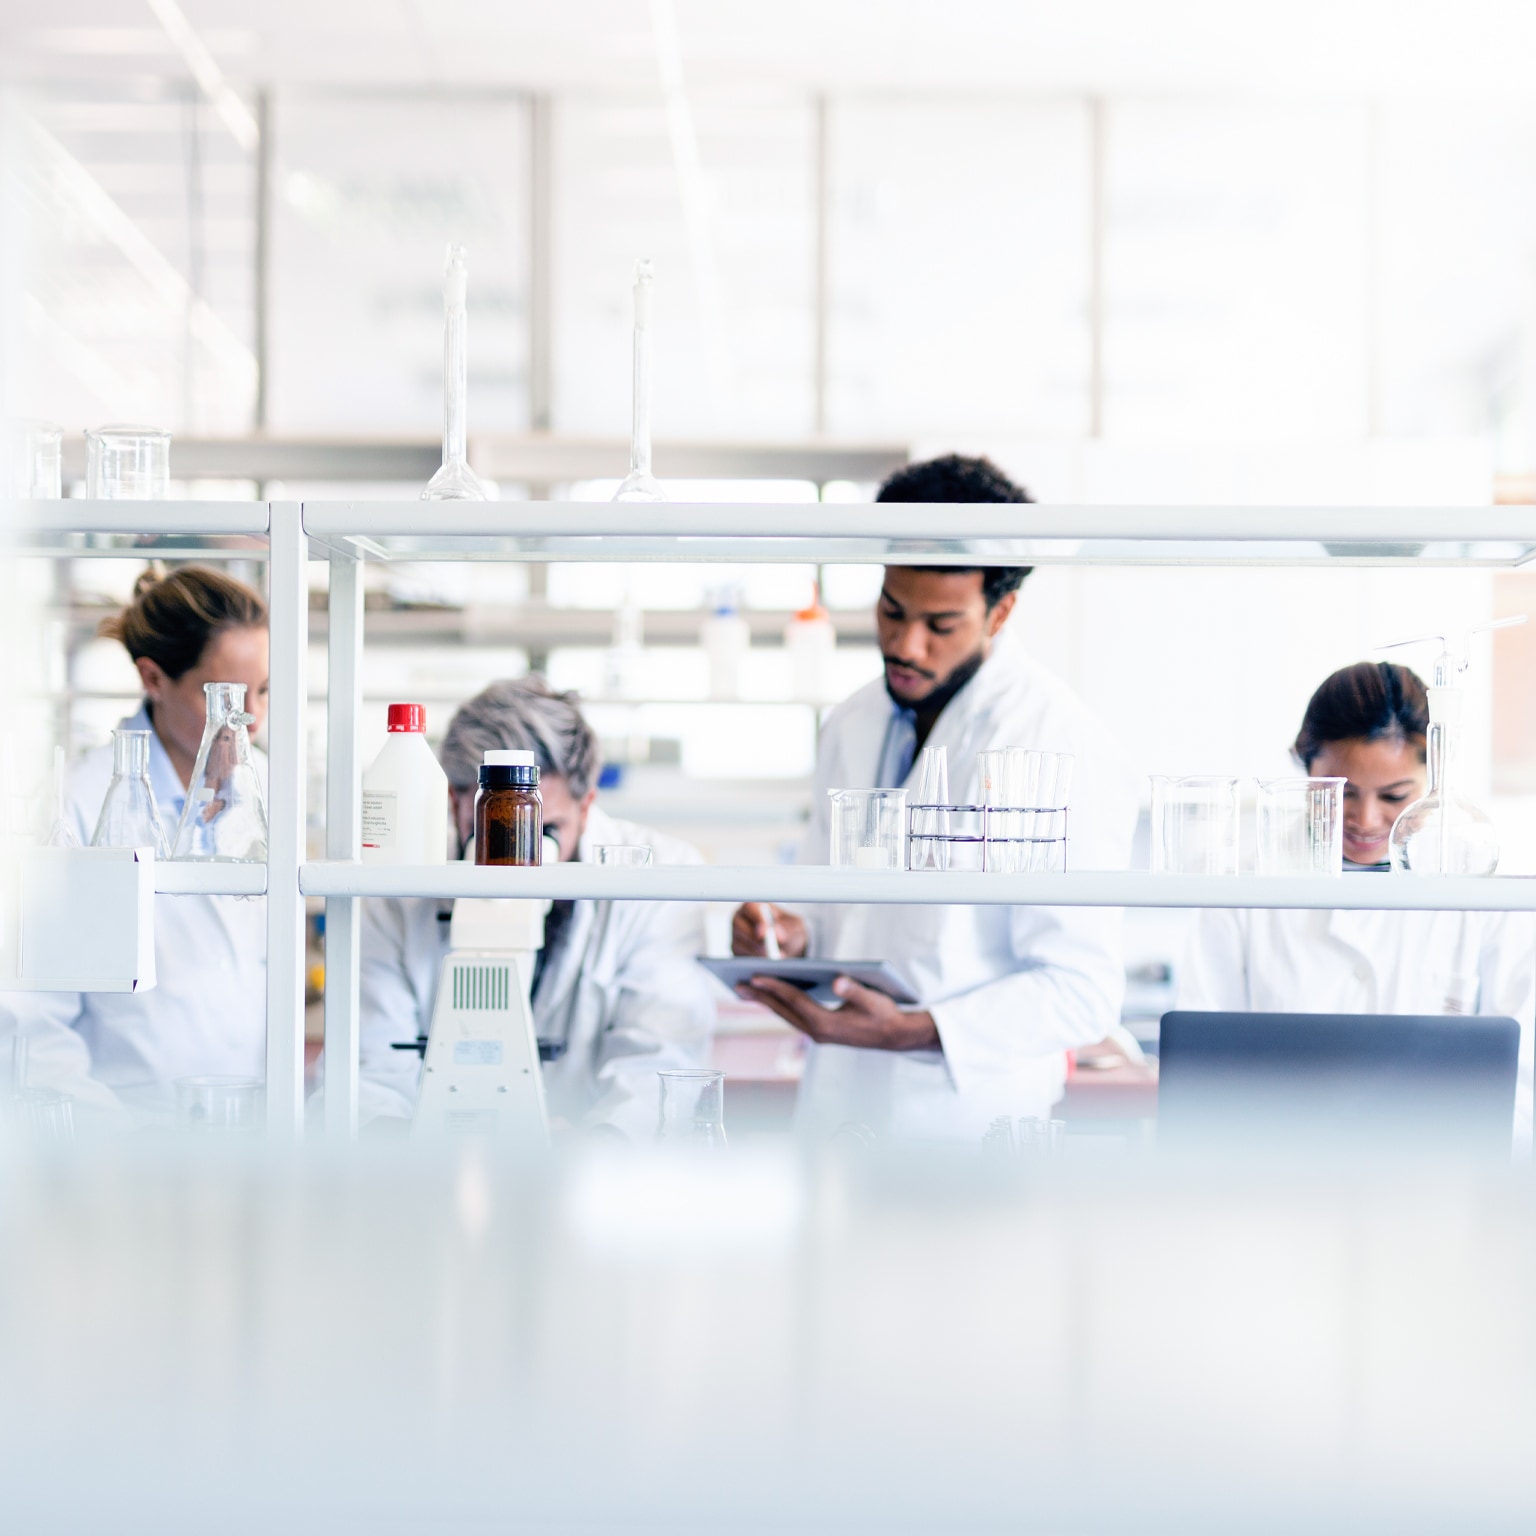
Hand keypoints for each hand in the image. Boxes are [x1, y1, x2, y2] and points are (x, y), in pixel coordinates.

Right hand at [731, 902, 806, 958]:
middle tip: (768, 951)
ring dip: (755, 953)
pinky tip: (765, 965)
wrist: (790, 947)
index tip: (765, 933)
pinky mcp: (737, 952)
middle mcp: (741, 919)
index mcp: (755, 906)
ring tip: (772, 960)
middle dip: (754, 940)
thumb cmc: (791, 931)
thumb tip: (776, 933)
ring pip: (738, 944)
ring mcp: (736, 936)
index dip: (756, 919)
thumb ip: (787, 929)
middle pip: (738, 926)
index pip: (750, 907)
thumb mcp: (795, 927)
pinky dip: (752, 962)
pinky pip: (739, 957)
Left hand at [736, 975, 938, 1051]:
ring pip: (785, 1016)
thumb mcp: (873, 1000)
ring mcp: (818, 1035)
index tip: (754, 975)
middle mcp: (818, 1032)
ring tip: (747, 989)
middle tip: (737, 983)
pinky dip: (779, 1007)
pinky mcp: (821, 1033)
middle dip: (760, 996)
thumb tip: (838, 980)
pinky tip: (771, 998)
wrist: (896, 1036)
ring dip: (766, 1002)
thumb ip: (855, 990)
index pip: (794, 1001)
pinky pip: (793, 1018)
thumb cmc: (885, 1015)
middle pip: (783, 1010)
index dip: (773, 986)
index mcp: (827, 1024)